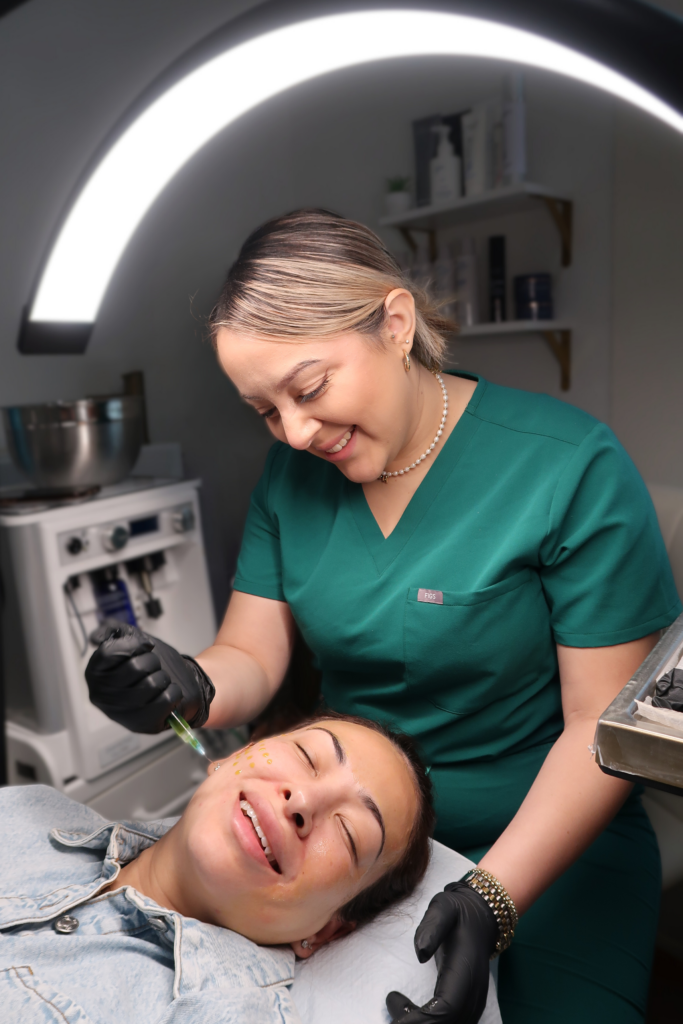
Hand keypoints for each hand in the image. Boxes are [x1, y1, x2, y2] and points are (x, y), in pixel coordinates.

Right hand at [85, 621, 214, 733]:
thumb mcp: (132, 638)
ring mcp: (121, 712)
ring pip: (152, 684)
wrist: (175, 681)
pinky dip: (173, 692)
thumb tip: (95, 638)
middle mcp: (102, 695)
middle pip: (135, 667)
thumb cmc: (151, 662)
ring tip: (160, 681)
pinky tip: (167, 693)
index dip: (134, 645)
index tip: (146, 646)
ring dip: (163, 677)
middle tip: (154, 667)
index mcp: (95, 672)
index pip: (110, 652)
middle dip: (153, 661)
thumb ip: (113, 630)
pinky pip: (165, 700)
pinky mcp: (141, 724)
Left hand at [386, 881, 498, 1023]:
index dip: (420, 1020)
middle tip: (390, 1004)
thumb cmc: (458, 912)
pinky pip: (448, 1023)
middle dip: (415, 1023)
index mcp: (466, 973)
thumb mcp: (444, 907)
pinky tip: (406, 1007)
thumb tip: (420, 953)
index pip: (445, 1011)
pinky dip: (425, 1022)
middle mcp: (473, 995)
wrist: (480, 919)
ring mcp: (472, 1005)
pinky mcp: (466, 1008)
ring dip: (419, 1022)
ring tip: (396, 1002)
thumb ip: (432, 925)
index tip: (393, 1006)